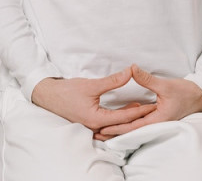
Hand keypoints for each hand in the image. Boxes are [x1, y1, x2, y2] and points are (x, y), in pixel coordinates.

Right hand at [30, 68, 158, 132]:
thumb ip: (112, 81)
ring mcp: (92, 127)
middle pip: (122, 125)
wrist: (48, 96)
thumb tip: (130, 73)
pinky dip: (119, 119)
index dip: (140, 110)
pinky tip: (126, 111)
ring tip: (142, 109)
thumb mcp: (91, 85)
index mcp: (96, 119)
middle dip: (138, 117)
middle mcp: (95, 127)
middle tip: (153, 108)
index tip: (153, 104)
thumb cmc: (67, 91)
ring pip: (116, 126)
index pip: (124, 117)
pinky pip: (109, 125)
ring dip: (129, 119)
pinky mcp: (90, 124)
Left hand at [93, 64, 201, 140]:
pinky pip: (139, 122)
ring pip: (135, 127)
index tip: (103, 127)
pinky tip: (118, 121)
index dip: (117, 127)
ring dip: (120, 129)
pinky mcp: (156, 117)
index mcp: (158, 119)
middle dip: (115, 132)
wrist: (199, 95)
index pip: (133, 126)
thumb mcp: (165, 85)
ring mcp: (156, 121)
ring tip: (103, 130)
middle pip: (131, 130)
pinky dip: (128, 123)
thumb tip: (131, 69)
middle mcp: (156, 123)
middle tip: (97, 133)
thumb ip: (146, 79)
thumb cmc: (185, 91)